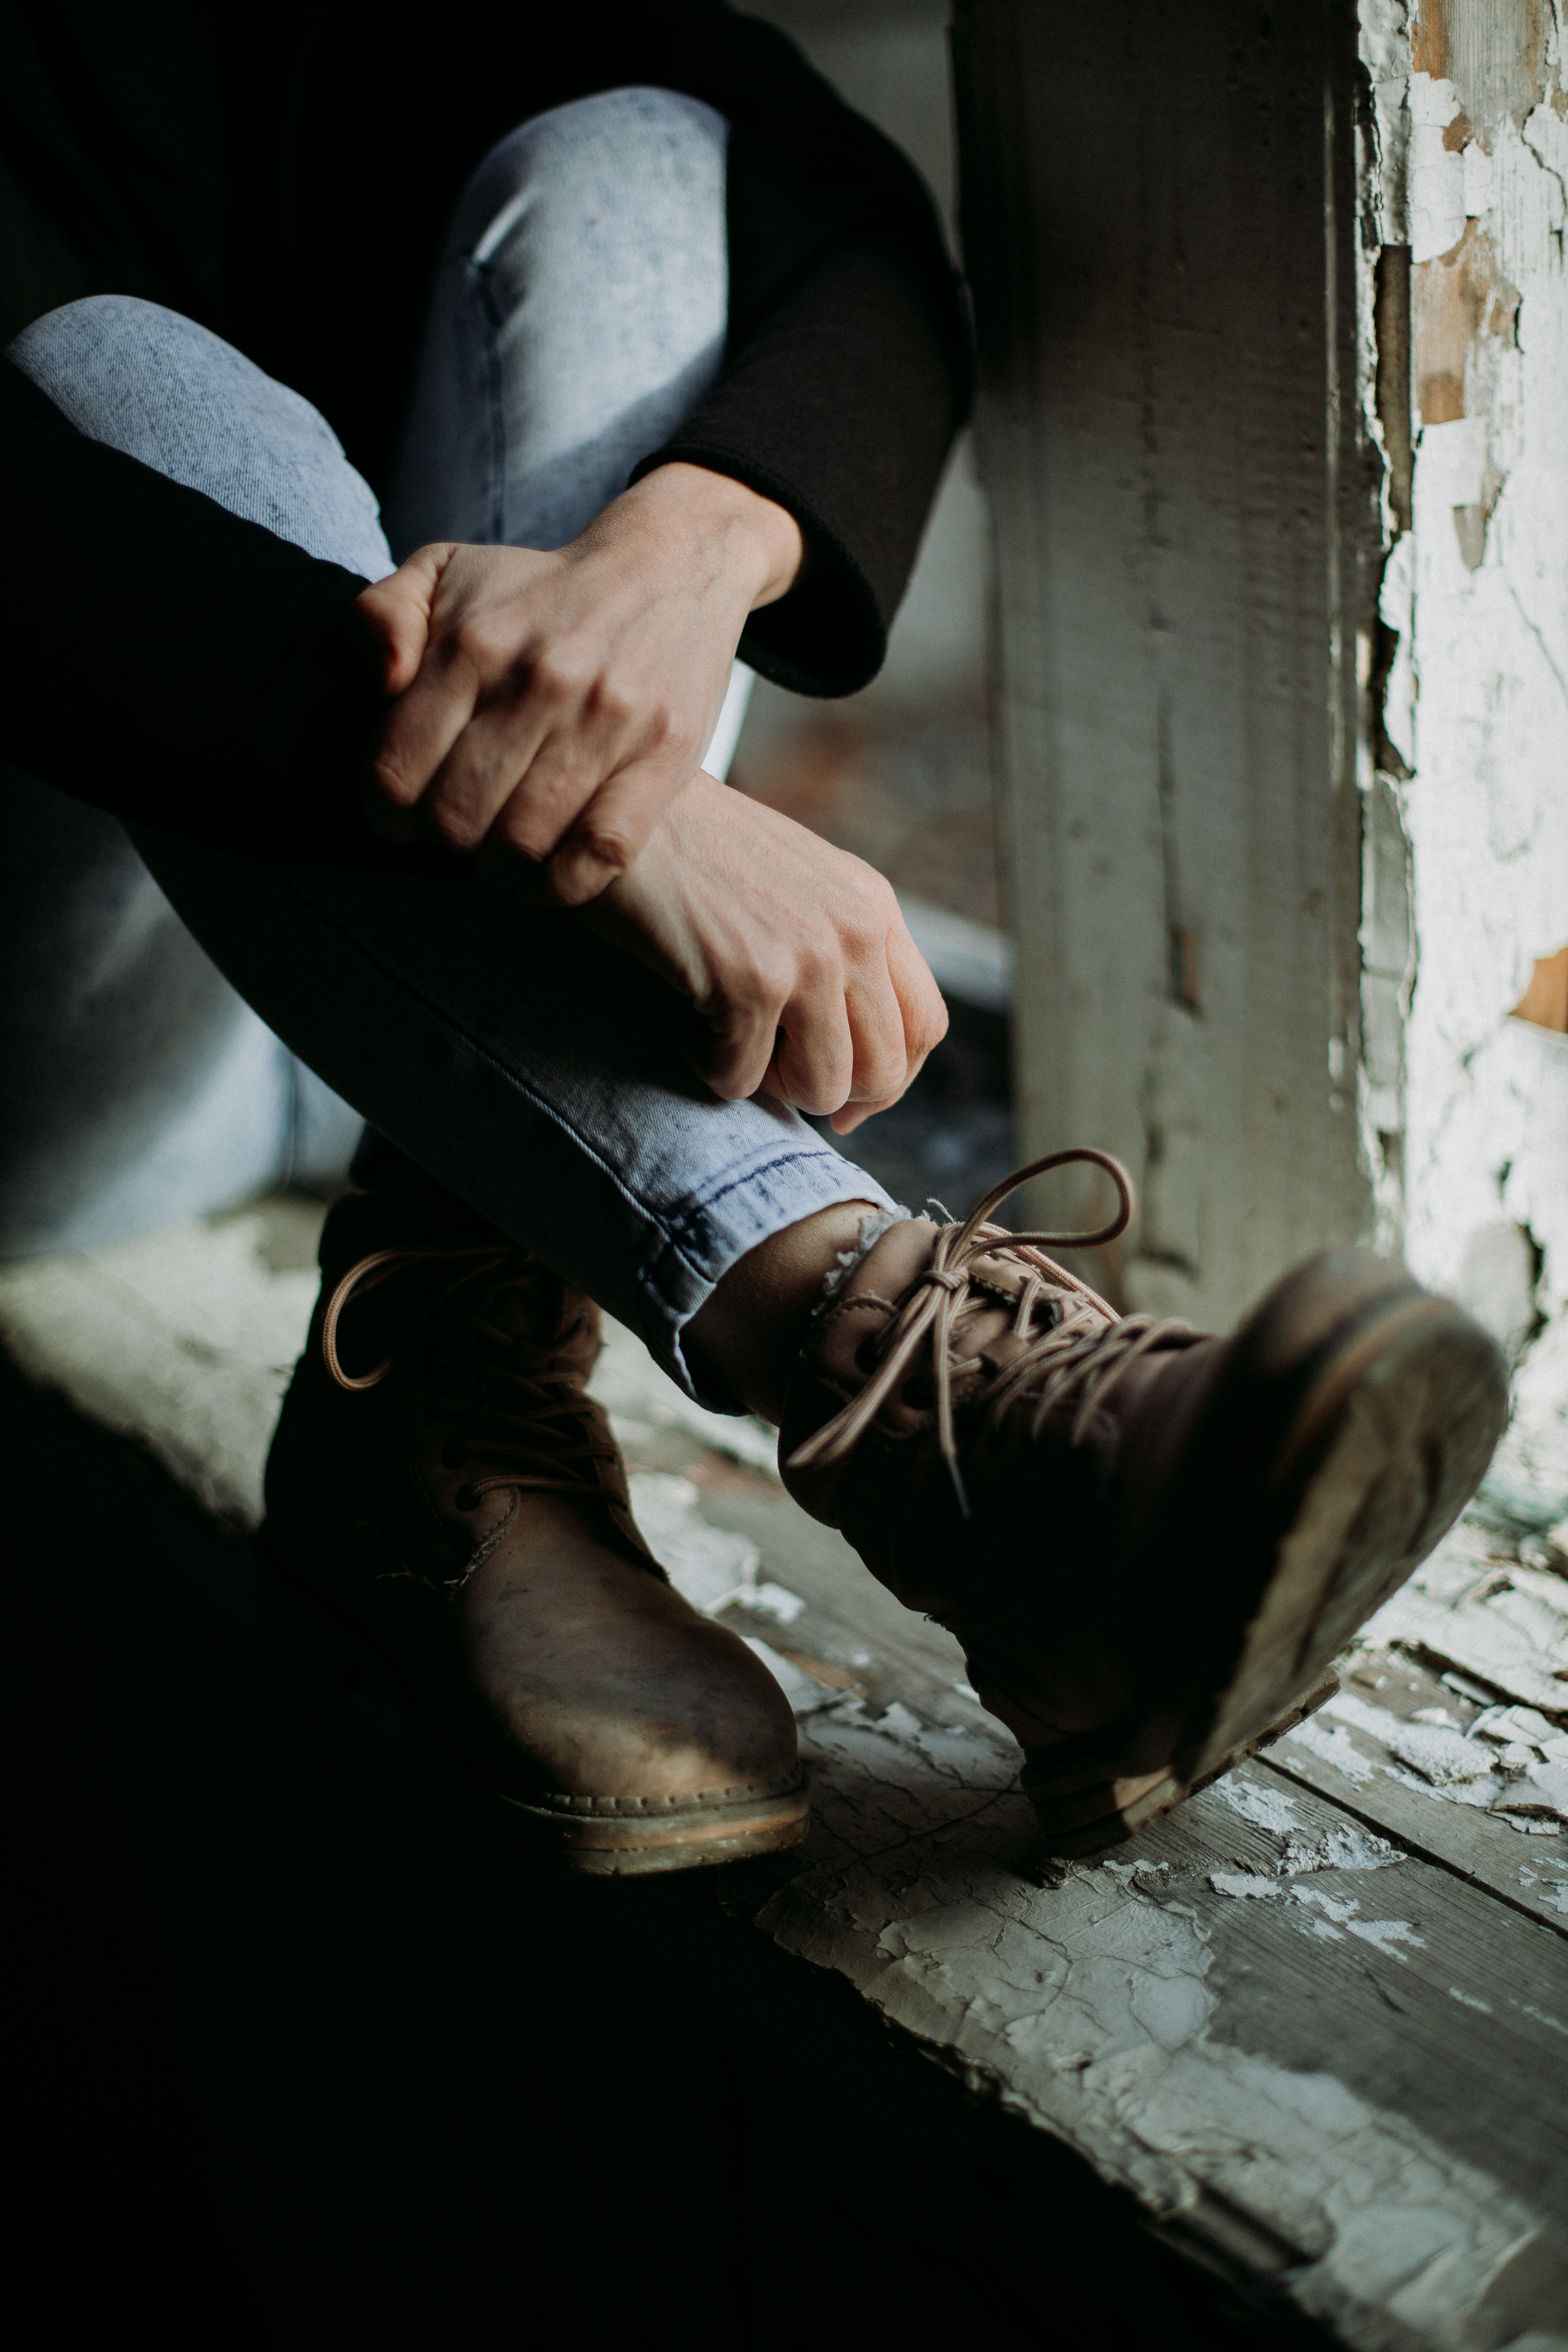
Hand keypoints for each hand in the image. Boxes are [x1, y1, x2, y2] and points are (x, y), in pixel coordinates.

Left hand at [353, 464, 802, 905]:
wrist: (668, 569)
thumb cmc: (540, 590)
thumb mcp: (445, 571)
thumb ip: (381, 616)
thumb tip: (380, 682)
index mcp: (474, 643)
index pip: (397, 771)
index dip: (386, 813)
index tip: (400, 817)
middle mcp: (539, 681)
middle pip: (456, 818)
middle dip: (445, 839)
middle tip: (457, 830)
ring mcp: (607, 721)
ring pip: (523, 844)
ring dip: (499, 868)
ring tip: (498, 854)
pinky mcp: (663, 755)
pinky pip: (599, 854)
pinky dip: (562, 884)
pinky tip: (545, 876)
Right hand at [581, 771, 947, 1132]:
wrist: (624, 810)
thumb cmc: (697, 853)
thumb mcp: (800, 885)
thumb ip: (842, 949)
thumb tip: (857, 1058)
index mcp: (874, 906)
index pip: (926, 1025)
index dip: (889, 1079)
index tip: (846, 1098)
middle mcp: (855, 931)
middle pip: (883, 1072)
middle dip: (828, 1095)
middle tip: (776, 1074)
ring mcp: (808, 957)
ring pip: (822, 1089)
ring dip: (768, 1086)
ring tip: (728, 1039)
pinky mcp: (750, 982)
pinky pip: (742, 1079)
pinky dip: (707, 1066)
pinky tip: (685, 1022)